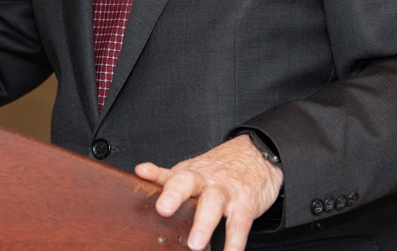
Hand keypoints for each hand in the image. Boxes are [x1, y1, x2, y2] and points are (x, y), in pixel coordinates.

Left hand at [134, 135, 282, 250]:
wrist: (256, 155)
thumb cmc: (219, 170)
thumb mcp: (192, 171)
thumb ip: (168, 180)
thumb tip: (140, 178)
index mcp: (189, 174)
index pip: (169, 172)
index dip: (154, 173)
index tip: (141, 172)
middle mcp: (205, 180)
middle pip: (187, 182)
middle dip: (175, 194)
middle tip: (164, 209)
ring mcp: (225, 191)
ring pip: (213, 203)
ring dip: (203, 223)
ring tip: (195, 244)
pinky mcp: (244, 204)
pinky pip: (239, 224)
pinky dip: (234, 243)